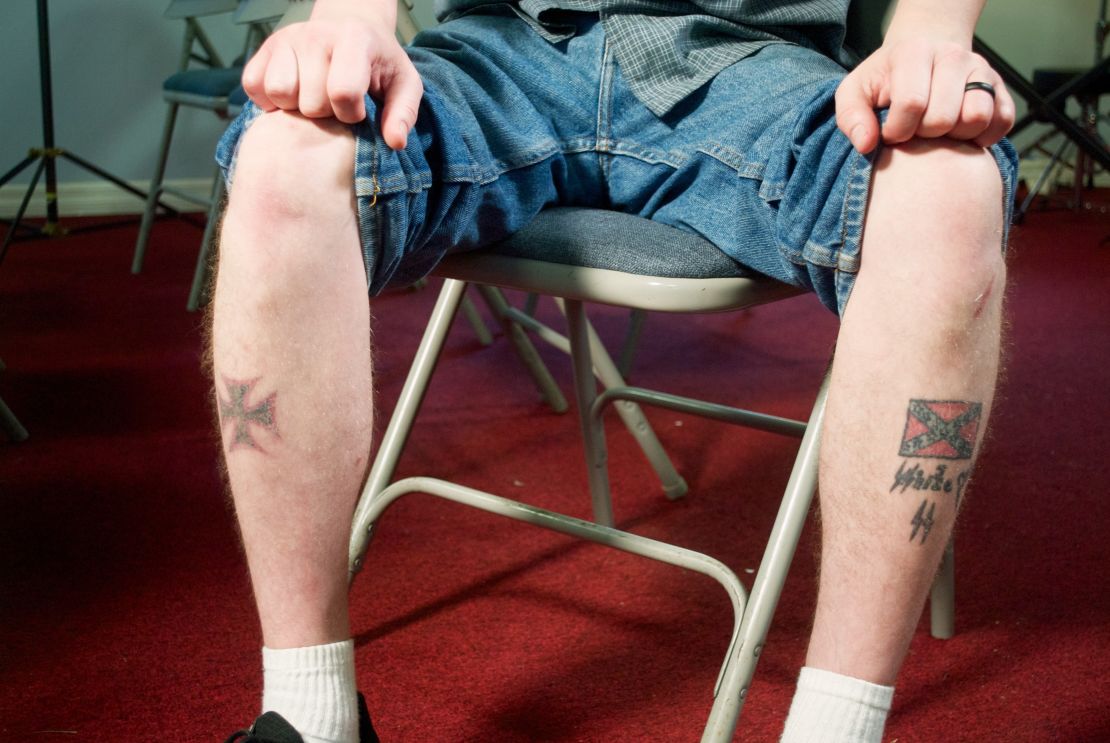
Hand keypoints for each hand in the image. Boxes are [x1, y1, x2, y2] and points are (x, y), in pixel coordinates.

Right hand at [241, 0, 421, 149]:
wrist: (351, 26)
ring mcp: (287, 39)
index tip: (359, 109)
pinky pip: (255, 87)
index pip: (342, 92)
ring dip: (297, 108)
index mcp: (354, 39)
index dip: (351, 114)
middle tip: (336, 103)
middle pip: (311, 103)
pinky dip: (270, 101)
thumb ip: (404, 113)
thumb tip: (395, 142)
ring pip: (280, 94)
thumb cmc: (379, 62)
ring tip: (315, 99)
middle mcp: (316, 34)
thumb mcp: (404, 84)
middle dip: (327, 114)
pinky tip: (294, 96)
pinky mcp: (265, 48)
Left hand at [835, 35, 1013, 153]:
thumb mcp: (855, 92)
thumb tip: (866, 145)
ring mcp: (980, 70)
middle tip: (915, 130)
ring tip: (937, 131)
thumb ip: (851, 117)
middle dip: (923, 135)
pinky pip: (1002, 122)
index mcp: (914, 53)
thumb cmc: (885, 78)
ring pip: (976, 119)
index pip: (912, 104)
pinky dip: (983, 137)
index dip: (897, 130)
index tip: (891, 132)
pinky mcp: (1000, 88)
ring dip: (954, 137)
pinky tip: (960, 134)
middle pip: (943, 118)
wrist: (922, 52)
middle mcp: (952, 56)